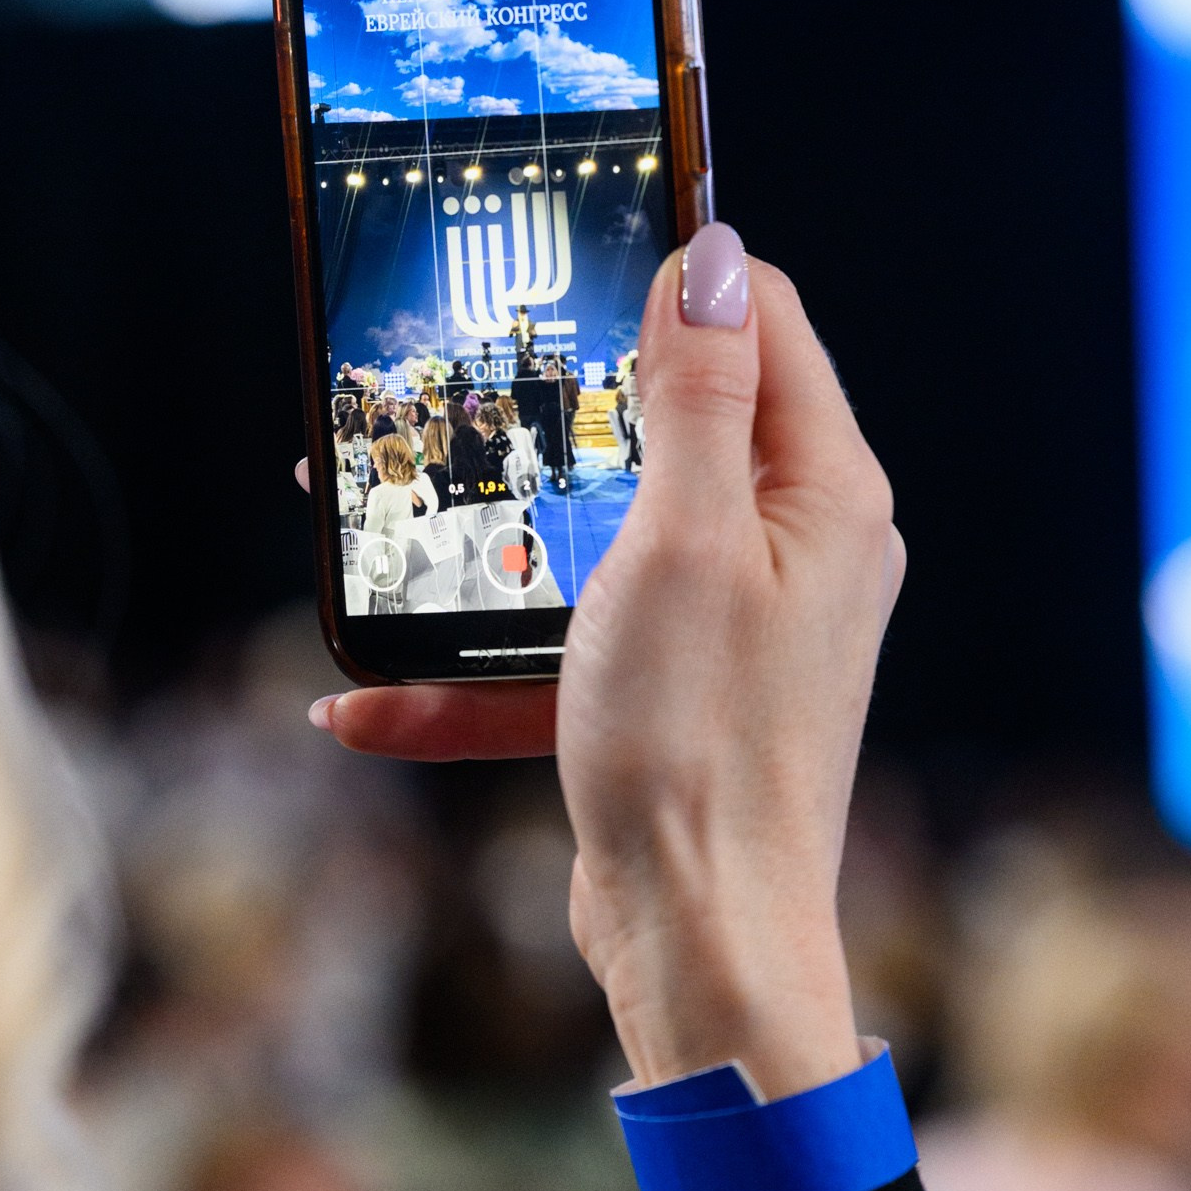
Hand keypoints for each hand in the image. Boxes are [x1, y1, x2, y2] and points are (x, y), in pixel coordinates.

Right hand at [309, 226, 902, 1095]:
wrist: (700, 946)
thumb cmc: (700, 747)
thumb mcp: (684, 543)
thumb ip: (697, 397)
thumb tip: (713, 258)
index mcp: (823, 493)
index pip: (761, 325)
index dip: (671, 276)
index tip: (569, 244)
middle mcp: (796, 549)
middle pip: (665, 427)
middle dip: (545, 415)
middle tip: (443, 386)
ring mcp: (735, 628)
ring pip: (593, 545)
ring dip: (483, 552)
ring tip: (372, 535)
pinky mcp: (677, 699)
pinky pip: (565, 654)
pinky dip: (476, 673)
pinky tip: (367, 700)